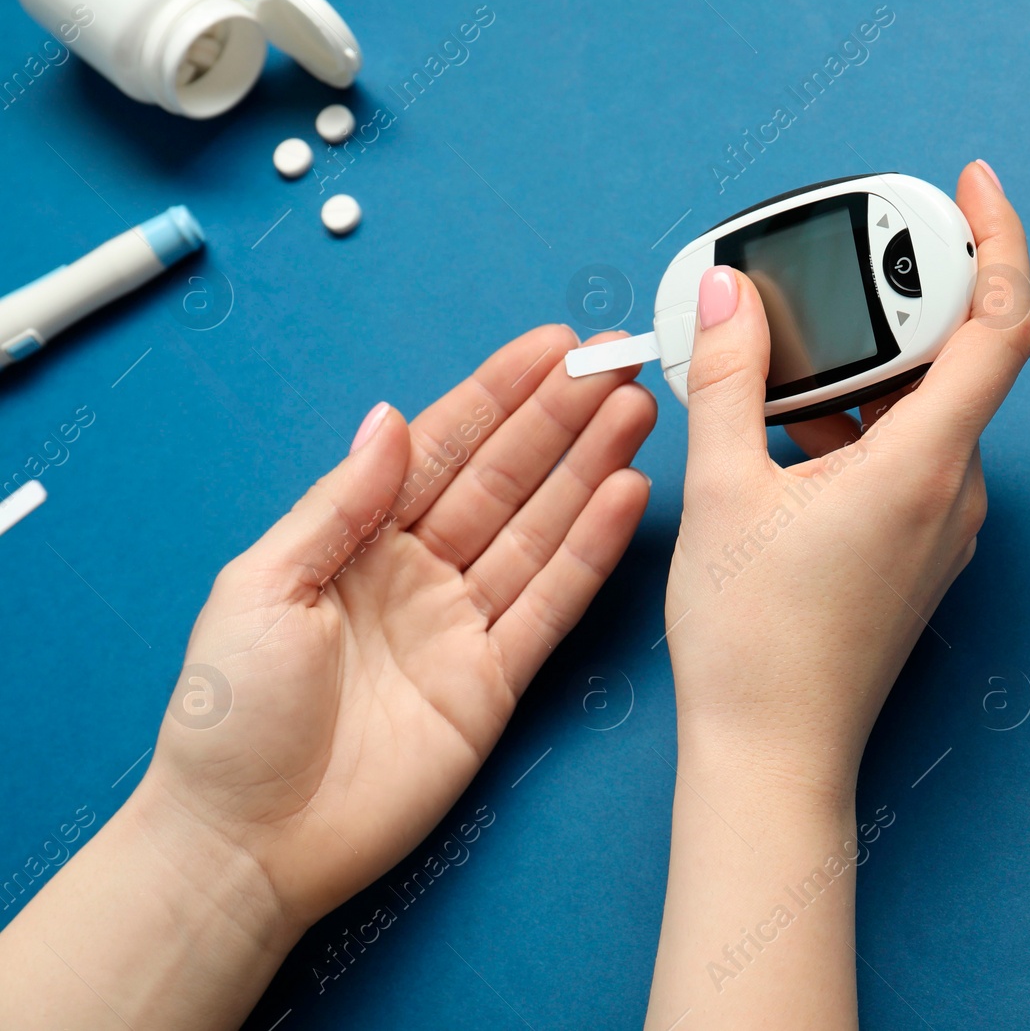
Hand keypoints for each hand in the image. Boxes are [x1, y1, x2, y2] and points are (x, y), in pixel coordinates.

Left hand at [145, 324, 654, 927]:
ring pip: (540, 529)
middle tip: (620, 364)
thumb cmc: (231, 715)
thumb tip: (391, 420)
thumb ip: (339, 503)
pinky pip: (553, 603)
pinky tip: (624, 497)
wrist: (247, 841)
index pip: (443, 447)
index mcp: (355, 538)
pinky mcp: (496, 682)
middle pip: (505, 478)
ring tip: (638, 413)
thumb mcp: (263, 585)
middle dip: (562, 418)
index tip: (556, 347)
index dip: (501, 394)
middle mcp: (417, 571)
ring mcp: (462, 624)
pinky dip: (592, 552)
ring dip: (590, 469)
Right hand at [664, 161, 1029, 789]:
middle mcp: (955, 492)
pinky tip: (787, 438)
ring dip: (864, 376)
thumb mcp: (723, 492)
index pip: (1000, 326)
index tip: (973, 186)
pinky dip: (859, 428)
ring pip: (923, 414)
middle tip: (835, 273)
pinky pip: (907, 460)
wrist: (772, 756)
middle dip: (898, 306)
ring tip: (781, 367)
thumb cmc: (752, 641)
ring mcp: (943, 528)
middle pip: (957, 362)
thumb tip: (730, 299)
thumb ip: (728, 382)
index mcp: (926, 465)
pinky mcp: (918, 553)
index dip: (998, 242)